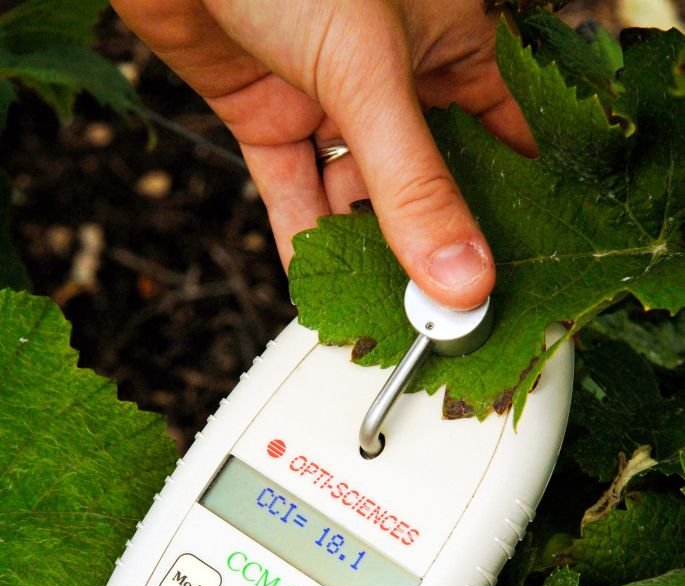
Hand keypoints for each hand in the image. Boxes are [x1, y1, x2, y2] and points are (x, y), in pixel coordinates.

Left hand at [111, 0, 534, 307]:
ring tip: (374, 310)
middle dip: (425, 244)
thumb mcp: (369, 75)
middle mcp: (394, 77)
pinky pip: (293, 191)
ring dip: (360, 249)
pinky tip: (314, 285)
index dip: (505, 210)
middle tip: (435, 312)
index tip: (511, 277)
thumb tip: (461, 279)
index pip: (496, 141)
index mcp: (448, 43)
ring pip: (356, 194)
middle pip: (425, 181)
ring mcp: (329, 100)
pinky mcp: (270, 117)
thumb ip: (414, 185)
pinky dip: (301, 236)